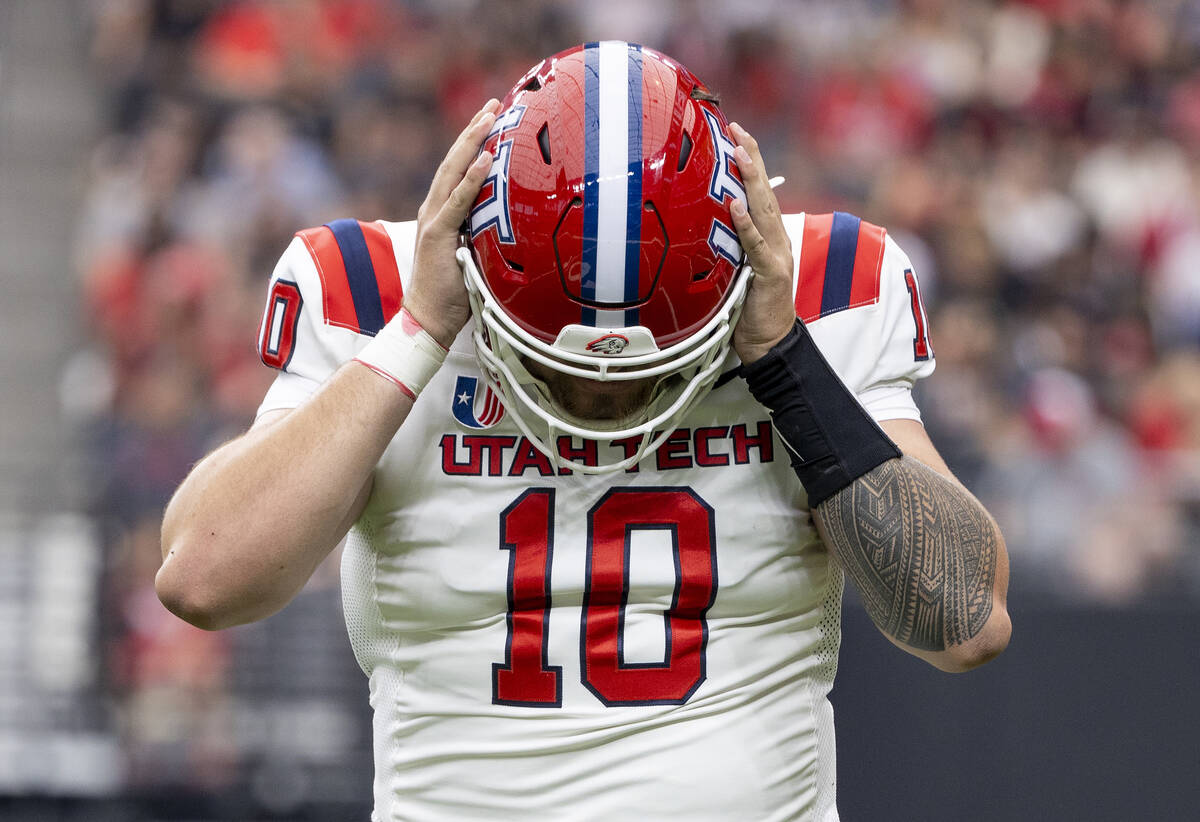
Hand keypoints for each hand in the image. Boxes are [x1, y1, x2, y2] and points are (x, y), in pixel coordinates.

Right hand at [401, 100, 500, 348]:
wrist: (426, 319)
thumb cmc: (452, 294)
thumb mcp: (474, 257)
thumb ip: (484, 236)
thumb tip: (514, 227)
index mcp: (441, 214)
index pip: (459, 171)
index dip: (474, 144)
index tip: (492, 120)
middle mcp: (433, 210)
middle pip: (454, 161)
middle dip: (474, 130)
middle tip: (493, 104)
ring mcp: (433, 220)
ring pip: (454, 172)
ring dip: (472, 142)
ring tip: (489, 116)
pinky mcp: (437, 235)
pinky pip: (458, 201)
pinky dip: (472, 179)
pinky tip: (485, 158)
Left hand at [727, 123, 796, 364]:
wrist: (768, 343)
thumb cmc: (748, 310)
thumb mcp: (732, 271)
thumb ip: (723, 248)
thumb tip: (695, 228)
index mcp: (768, 237)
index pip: (759, 192)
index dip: (749, 162)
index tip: (735, 134)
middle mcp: (776, 240)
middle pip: (764, 191)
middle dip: (750, 158)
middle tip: (737, 129)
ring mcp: (777, 255)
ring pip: (763, 210)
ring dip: (751, 179)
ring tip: (739, 152)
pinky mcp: (771, 274)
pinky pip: (756, 245)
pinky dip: (746, 225)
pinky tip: (736, 205)